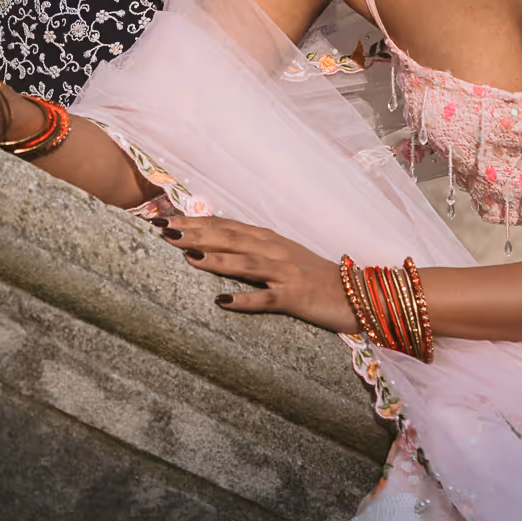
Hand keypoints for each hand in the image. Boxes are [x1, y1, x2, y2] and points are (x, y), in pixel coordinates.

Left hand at [158, 217, 356, 333]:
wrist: (358, 294)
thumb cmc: (316, 278)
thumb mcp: (283, 257)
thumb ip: (253, 250)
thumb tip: (217, 246)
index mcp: (269, 239)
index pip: (226, 225)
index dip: (195, 220)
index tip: (164, 218)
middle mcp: (274, 250)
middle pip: (230, 237)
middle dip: (195, 232)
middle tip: (163, 230)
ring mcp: (285, 273)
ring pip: (245, 262)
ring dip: (215, 258)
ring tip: (187, 256)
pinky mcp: (295, 297)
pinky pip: (267, 299)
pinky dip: (245, 299)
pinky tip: (223, 301)